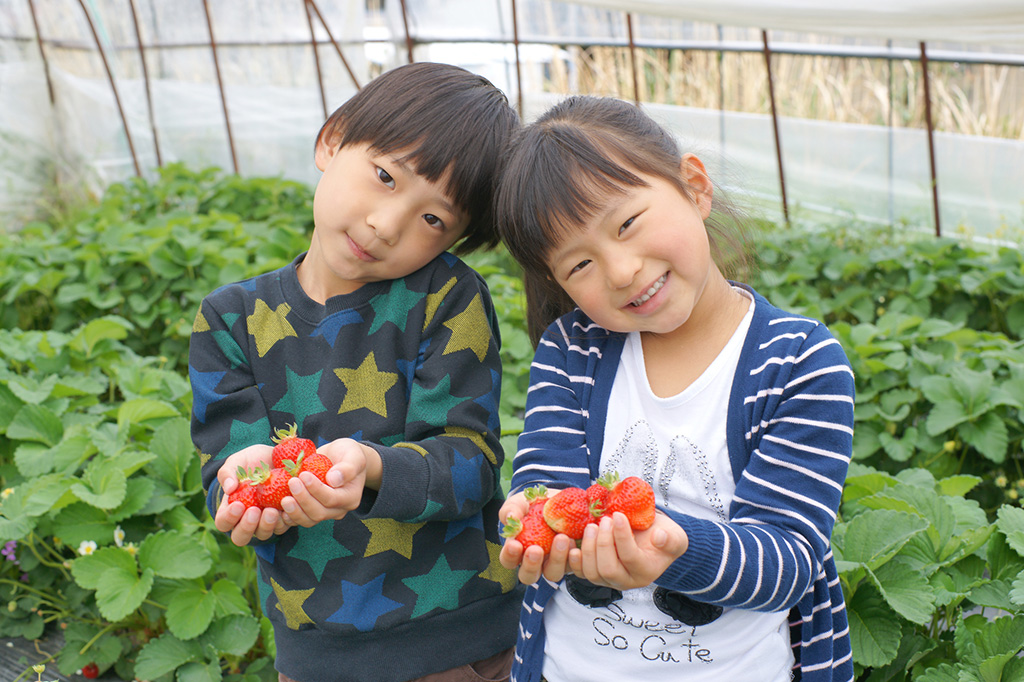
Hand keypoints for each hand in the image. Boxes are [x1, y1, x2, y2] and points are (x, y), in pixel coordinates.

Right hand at [214, 444, 288, 545]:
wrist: (274, 458)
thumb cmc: (250, 462)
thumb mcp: (236, 462)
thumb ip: (228, 473)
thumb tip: (229, 488)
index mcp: (230, 510)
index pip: (223, 522)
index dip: (229, 518)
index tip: (239, 505)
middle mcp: (246, 520)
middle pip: (241, 537)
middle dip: (247, 527)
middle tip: (255, 510)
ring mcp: (265, 521)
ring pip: (264, 534)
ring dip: (268, 525)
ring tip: (273, 510)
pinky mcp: (283, 517)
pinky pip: (284, 526)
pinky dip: (286, 519)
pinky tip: (289, 507)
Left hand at [279, 438, 376, 526]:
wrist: (338, 458)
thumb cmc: (347, 454)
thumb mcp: (353, 455)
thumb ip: (347, 467)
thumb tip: (333, 479)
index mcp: (350, 497)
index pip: (332, 499)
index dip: (316, 489)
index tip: (304, 475)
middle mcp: (338, 510)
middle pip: (319, 513)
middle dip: (303, 500)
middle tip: (292, 483)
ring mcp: (324, 513)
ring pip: (308, 520)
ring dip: (294, 511)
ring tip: (283, 499)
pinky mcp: (311, 512)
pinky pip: (299, 519)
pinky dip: (289, 515)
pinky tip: (279, 508)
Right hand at [499, 491, 575, 584]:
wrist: (561, 501)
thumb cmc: (535, 504)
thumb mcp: (521, 502)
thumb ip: (513, 509)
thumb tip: (511, 517)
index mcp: (518, 550)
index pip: (508, 560)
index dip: (509, 555)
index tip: (514, 544)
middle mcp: (536, 562)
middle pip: (528, 576)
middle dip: (531, 565)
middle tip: (535, 550)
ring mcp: (555, 563)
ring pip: (553, 573)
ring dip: (557, 559)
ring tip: (562, 538)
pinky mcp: (573, 560)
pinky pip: (575, 568)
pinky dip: (575, 558)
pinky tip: (575, 541)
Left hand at [569, 511, 687, 590]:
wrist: (650, 540)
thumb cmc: (661, 536)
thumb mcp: (674, 535)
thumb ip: (671, 539)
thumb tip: (659, 537)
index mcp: (646, 571)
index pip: (630, 557)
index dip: (622, 536)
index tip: (617, 515)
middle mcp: (626, 581)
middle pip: (608, 568)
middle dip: (603, 542)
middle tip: (603, 520)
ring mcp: (608, 580)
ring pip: (592, 572)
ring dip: (588, 547)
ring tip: (591, 526)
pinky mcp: (595, 574)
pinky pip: (579, 572)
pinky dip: (573, 558)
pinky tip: (572, 541)